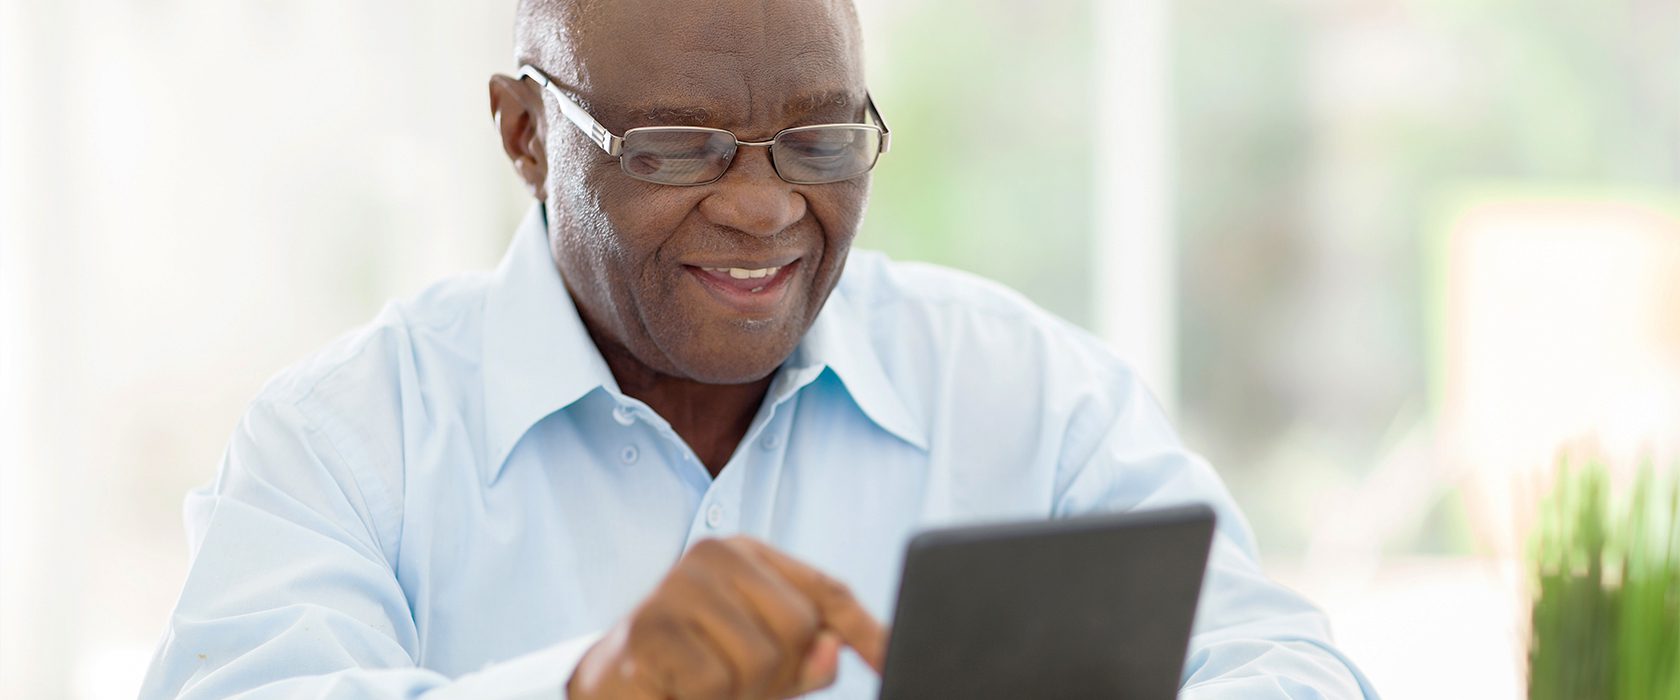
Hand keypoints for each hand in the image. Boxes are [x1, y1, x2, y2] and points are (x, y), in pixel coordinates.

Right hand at [566, 536, 887, 699]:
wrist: (609, 685)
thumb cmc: (694, 671)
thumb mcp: (761, 665)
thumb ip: (805, 657)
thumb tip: (833, 651)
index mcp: (750, 557)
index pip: (827, 591)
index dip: (868, 630)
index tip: (896, 659)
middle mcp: (715, 556)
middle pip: (798, 628)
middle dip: (778, 676)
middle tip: (735, 685)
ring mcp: (679, 585)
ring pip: (759, 659)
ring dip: (738, 694)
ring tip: (702, 686)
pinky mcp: (651, 626)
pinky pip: (715, 683)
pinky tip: (677, 690)